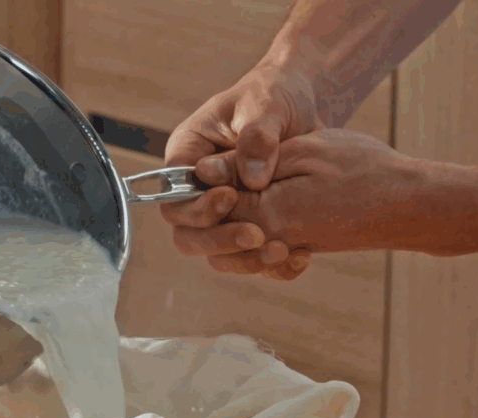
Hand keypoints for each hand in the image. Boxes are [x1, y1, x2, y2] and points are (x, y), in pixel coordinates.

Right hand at [161, 64, 323, 279]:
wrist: (303, 105)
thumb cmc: (274, 94)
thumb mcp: (266, 103)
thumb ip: (257, 136)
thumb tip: (252, 178)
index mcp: (188, 155)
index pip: (174, 196)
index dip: (197, 207)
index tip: (231, 198)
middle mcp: (198, 189)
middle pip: (188, 233)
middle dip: (219, 240)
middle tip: (257, 235)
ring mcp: (223, 210)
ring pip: (218, 253)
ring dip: (245, 259)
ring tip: (281, 251)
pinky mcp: (251, 222)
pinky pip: (251, 255)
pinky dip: (272, 264)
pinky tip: (298, 257)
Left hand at [177, 129, 452, 276]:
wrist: (409, 203)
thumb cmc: (362, 170)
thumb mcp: (301, 152)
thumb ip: (247, 164)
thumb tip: (203, 172)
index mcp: (265, 215)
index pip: (207, 206)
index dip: (203, 182)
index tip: (216, 159)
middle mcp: (269, 240)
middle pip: (214, 234)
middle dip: (209, 208)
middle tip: (227, 175)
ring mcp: (284, 248)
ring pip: (235, 245)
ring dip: (231, 219)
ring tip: (247, 184)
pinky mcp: (297, 247)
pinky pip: (261, 249)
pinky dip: (256, 232)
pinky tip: (270, 203)